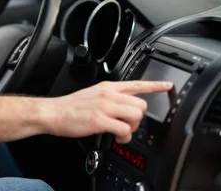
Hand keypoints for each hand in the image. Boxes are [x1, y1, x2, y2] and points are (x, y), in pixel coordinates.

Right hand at [42, 81, 172, 143]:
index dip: (154, 86)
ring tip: (121, 132)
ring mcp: (105, 107)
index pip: (136, 84)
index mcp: (107, 87)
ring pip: (136, 116)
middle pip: (141, 105)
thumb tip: (123, 107)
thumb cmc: (70, 107)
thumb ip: (109, 98)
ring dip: (132, 128)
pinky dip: (124, 137)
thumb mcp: (92, 95)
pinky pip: (124, 130)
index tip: (167, 86)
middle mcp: (108, 95)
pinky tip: (116, 137)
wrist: (54, 112)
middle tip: (126, 125)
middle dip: (138, 119)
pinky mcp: (100, 120)